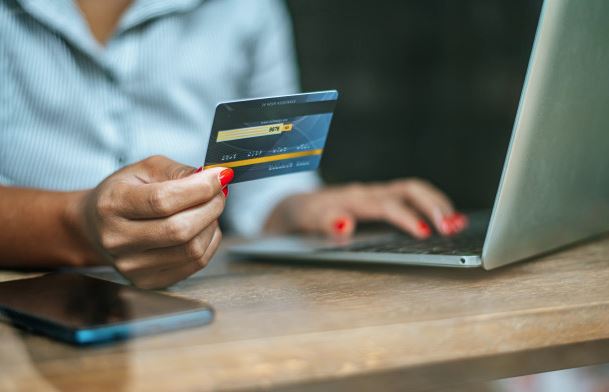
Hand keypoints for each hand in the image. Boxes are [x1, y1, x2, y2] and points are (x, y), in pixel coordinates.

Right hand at [74, 156, 233, 288]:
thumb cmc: (125, 192)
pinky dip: (209, 242)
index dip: (200, 188)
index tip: (220, 176)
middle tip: (219, 192)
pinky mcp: (149, 281)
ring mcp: (132, 266)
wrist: (97, 225)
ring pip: (192, 250)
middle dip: (211, 206)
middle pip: (180, 230)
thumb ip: (179, 171)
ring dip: (212, 225)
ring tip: (208, 209)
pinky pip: (195, 264)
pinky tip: (203, 228)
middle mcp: (118, 239)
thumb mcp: (146, 169)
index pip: (163, 201)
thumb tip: (214, 178)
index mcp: (113, 204)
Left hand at [264, 178, 466, 238]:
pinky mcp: (383, 201)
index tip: (424, 232)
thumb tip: (345, 224)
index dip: (406, 217)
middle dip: (433, 205)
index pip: (386, 205)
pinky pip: (412, 198)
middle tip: (452, 226)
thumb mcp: (307, 221)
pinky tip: (449, 220)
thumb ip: (325, 222)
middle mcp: (370, 193)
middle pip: (408, 189)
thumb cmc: (305, 216)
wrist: (297, 207)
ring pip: (414, 191)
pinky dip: (433, 206)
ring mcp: (378, 195)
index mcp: (354, 198)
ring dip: (438, 205)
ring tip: (459, 224)